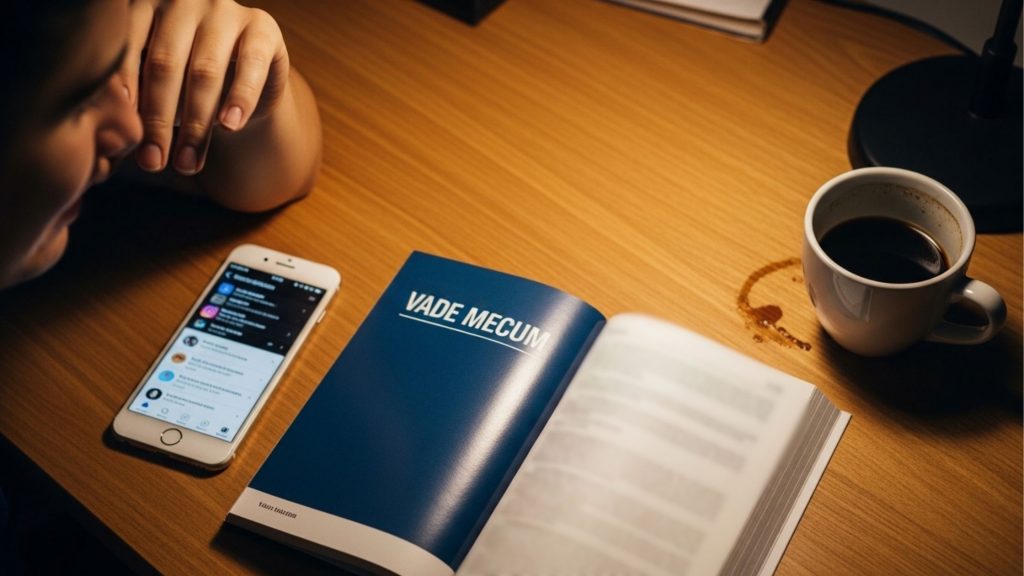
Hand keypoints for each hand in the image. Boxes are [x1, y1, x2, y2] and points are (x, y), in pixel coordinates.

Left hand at [121, 0, 289, 175]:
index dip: (124, 97)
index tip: (123, 137)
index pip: (127, 51)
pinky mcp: (262, 28)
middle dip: (158, 120)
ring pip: (204, 71)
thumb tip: (111, 142)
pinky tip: (230, 127)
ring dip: (196, 124)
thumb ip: (134, 101)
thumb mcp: (156, 88)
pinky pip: (250, 65)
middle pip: (164, 64)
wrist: (245, 80)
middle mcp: (182, 1)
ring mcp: (224, 10)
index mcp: (144, 6)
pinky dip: (240, 99)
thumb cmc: (187, 86)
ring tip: (188, 162)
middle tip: (153, 163)